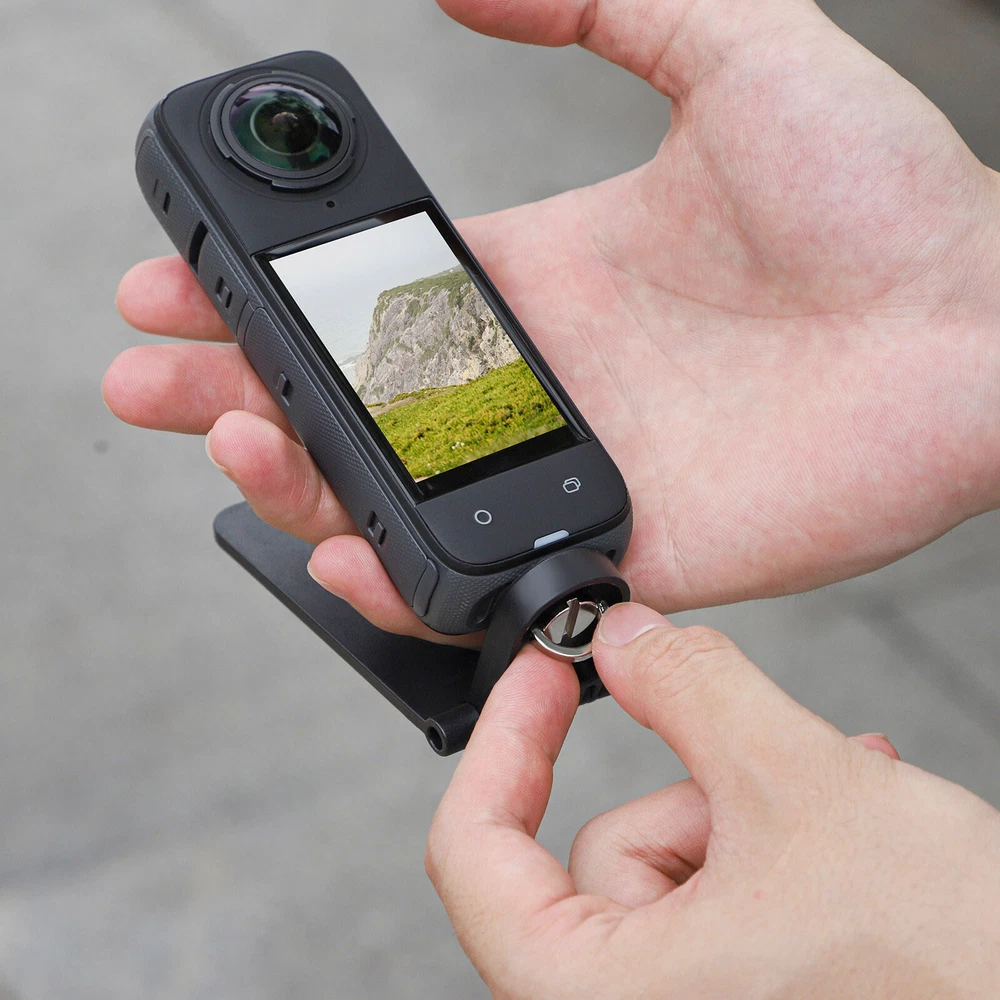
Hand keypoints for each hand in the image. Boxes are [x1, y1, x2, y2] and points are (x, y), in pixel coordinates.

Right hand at [104, 0, 999, 641]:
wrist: (985, 325)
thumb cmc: (885, 199)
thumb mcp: (729, 49)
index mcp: (545, 279)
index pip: (372, 300)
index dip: (271, 296)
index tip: (182, 279)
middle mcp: (543, 382)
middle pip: (357, 403)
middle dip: (240, 389)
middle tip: (152, 377)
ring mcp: (572, 472)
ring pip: (397, 498)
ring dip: (296, 478)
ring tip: (232, 437)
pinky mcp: (621, 552)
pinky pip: (484, 584)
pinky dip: (402, 580)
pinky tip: (340, 546)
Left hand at [427, 602, 999, 997]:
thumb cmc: (951, 969)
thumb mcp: (797, 785)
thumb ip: (691, 690)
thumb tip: (626, 639)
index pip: (472, 853)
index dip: (502, 742)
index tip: (540, 677)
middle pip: (602, 853)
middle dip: (696, 789)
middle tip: (772, 769)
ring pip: (668, 867)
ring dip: (747, 814)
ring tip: (837, 807)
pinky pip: (715, 899)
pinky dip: (766, 849)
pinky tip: (839, 828)